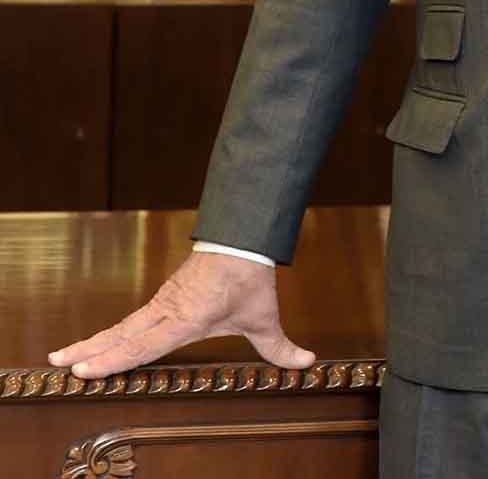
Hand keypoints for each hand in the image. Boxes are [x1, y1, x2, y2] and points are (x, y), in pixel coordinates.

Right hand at [48, 251, 314, 378]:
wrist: (244, 237)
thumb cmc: (250, 279)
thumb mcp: (264, 317)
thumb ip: (280, 347)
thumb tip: (306, 363)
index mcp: (186, 319)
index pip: (145, 344)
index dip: (115, 359)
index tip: (86, 370)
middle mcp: (169, 310)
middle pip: (124, 333)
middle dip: (92, 350)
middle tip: (61, 364)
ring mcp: (164, 301)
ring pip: (125, 324)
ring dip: (96, 340)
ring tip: (65, 356)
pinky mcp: (166, 295)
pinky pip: (135, 317)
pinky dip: (114, 331)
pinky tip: (101, 341)